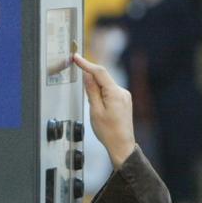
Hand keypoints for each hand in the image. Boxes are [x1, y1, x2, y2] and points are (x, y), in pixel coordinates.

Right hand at [72, 53, 134, 168]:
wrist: (121, 145)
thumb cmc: (109, 132)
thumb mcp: (95, 111)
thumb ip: (91, 91)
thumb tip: (87, 76)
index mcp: (115, 93)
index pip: (99, 72)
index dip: (86, 63)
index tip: (76, 57)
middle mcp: (122, 92)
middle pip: (103, 79)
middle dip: (91, 83)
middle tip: (88, 99)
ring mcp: (124, 96)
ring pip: (106, 86)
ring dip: (97, 91)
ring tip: (97, 111)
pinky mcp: (124, 100)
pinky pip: (110, 92)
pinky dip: (102, 95)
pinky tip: (101, 110)